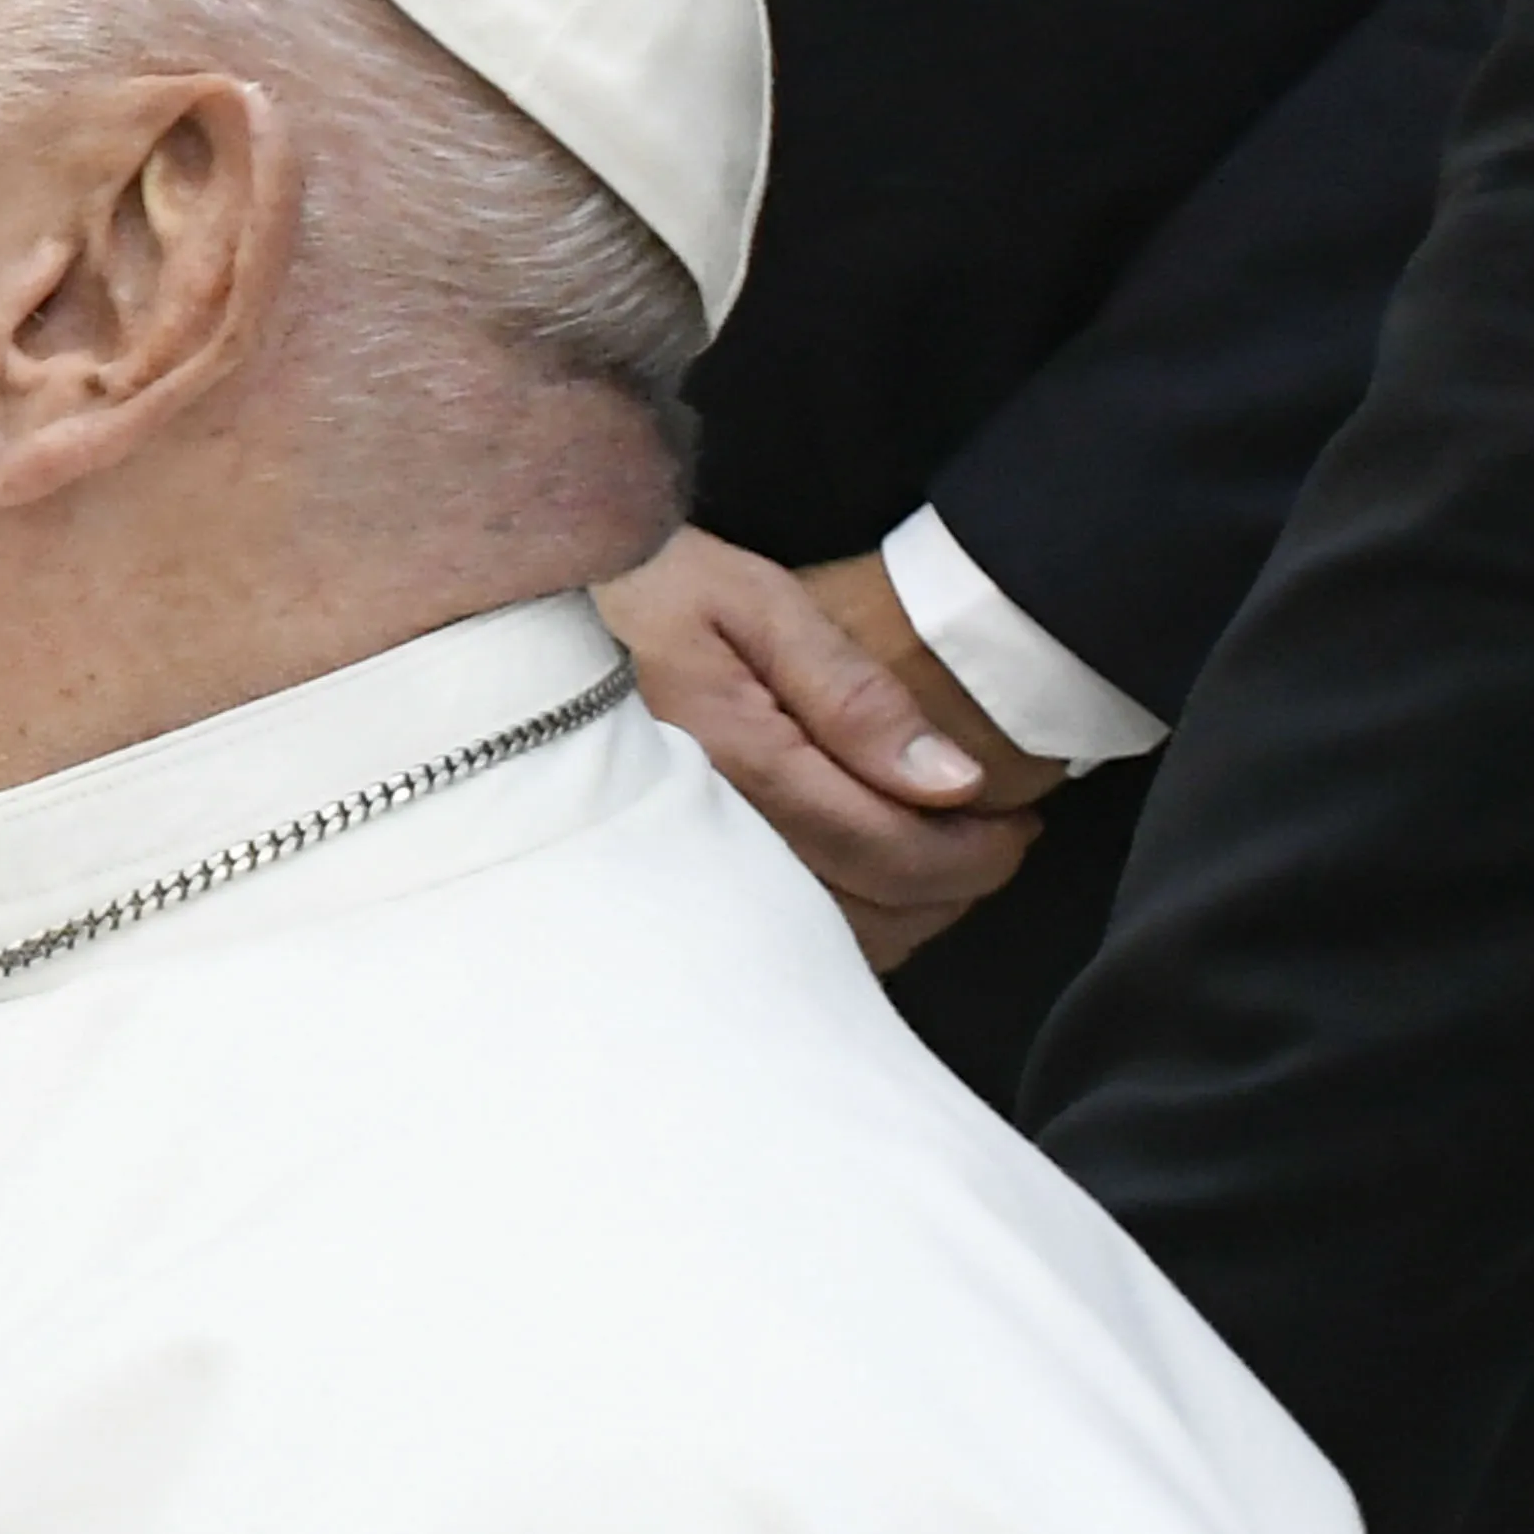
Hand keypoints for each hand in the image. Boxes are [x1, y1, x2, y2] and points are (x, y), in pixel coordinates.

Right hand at [592, 523, 1048, 969]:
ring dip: (906, 916)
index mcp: (737, 765)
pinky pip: (773, 941)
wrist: (517, 619)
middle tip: (998, 839)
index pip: (891, 849)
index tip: (1017, 820)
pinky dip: (841, 931)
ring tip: (942, 859)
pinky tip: (863, 884)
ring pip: (826, 942)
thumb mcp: (751, 602)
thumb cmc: (641, 591)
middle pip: (869, 911)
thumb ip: (852, 690)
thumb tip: (952, 782)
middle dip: (956, 885)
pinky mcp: (660, 884)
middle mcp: (707, 838)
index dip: (977, 851)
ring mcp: (680, 872)